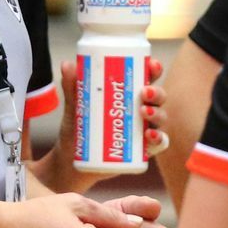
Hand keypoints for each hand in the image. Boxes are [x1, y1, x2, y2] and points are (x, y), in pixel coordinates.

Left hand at [42, 57, 168, 180]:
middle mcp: (140, 111)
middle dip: (157, 92)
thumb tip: (67, 65)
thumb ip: (72, 88)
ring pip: (160, 118)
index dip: (154, 69)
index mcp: (129, 95)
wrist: (72, 162)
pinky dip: (159, 138)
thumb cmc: (78, 130)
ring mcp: (143, 130)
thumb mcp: (74, 108)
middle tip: (144, 92)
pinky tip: (149, 135)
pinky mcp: (142, 151)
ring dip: (157, 113)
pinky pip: (159, 143)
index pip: (147, 78)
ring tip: (143, 112)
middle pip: (158, 97)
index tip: (151, 65)